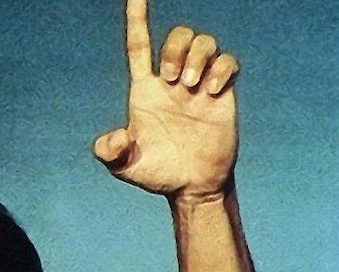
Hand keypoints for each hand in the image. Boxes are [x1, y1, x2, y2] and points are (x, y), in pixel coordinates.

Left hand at [93, 0, 239, 198]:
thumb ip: (111, 152)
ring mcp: (199, 84)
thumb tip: (112, 140)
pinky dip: (222, 69)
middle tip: (174, 80)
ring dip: (198, 57)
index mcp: (145, 89)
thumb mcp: (125, 167)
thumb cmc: (157, 174)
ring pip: (204, 41)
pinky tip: (212, 92)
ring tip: (192, 87)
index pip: (138, 45)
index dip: (136, 18)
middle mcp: (172, 81)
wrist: (192, 186)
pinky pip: (228, 61)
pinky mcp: (222, 93)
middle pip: (176, 36)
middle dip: (176, 48)